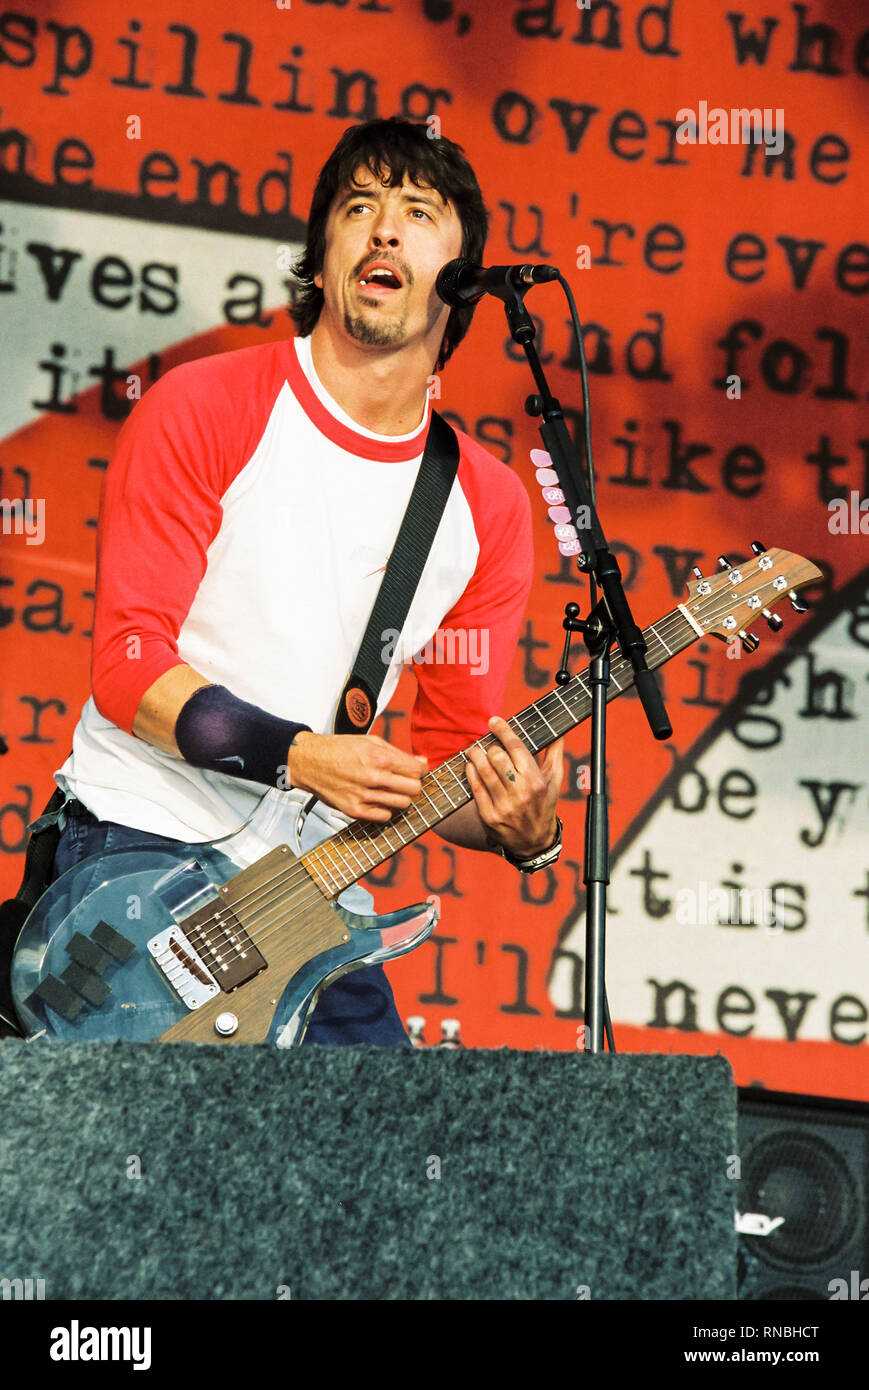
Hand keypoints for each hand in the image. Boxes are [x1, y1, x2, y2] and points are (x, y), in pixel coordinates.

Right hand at [288, 731, 427, 822]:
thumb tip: (422, 762)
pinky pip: (384, 816)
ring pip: (402, 804)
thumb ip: (398, 753)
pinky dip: (385, 809)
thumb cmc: (338, 749)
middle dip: (413, 784)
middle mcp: (373, 778)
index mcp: (379, 757)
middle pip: (414, 789)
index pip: (417, 770)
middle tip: (404, 780)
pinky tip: (378, 799)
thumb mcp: (371, 741)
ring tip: (390, 790)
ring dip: (400, 797)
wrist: (309, 762)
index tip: (417, 770)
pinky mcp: (354, 810)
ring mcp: (363, 796)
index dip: (421, 769)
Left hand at [464, 715, 563, 857]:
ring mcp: (504, 806)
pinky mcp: (489, 816)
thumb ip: (555, 752)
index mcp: (537, 781)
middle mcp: (521, 793)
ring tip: (474, 750)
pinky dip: (471, 773)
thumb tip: (559, 730)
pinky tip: (471, 766)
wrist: (534, 841)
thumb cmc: (544, 804)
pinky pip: (475, 788)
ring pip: (484, 771)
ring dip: (475, 755)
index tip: (494, 721)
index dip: (503, 731)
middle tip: (486, 743)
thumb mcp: (554, 780)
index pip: (517, 748)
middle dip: (489, 746)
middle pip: (497, 757)